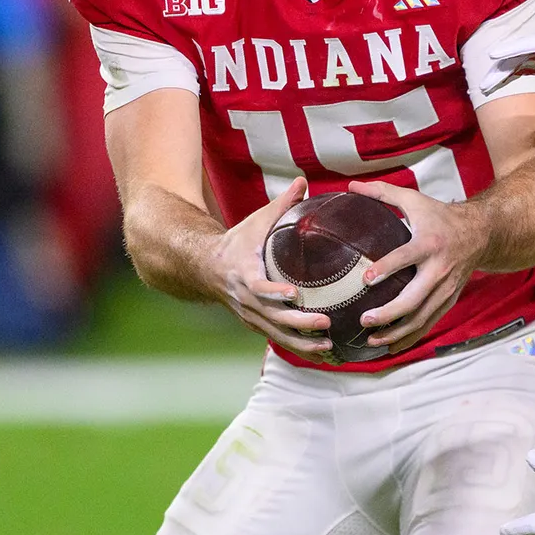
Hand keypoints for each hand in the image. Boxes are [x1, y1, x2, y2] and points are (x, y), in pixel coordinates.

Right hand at [213, 177, 333, 360]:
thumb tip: (303, 181)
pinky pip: (278, 339)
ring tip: (329, 346)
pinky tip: (322, 353)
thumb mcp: (256, 222)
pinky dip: (299, 348)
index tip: (296, 294)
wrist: (205, 267)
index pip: (259, 288)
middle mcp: (246, 300)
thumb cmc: (237, 242)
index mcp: (244, 275)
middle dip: (299, 324)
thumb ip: (281, 204)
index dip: (276, 293)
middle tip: (326, 323)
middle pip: (273, 318)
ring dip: (302, 344)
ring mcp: (250, 316)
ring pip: (276, 335)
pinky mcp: (255, 324)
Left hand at [346, 178, 486, 353]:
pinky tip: (390, 347)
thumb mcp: (414, 200)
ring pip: (422, 318)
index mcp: (429, 243)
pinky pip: (429, 323)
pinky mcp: (449, 300)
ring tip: (372, 340)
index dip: (386, 268)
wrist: (482, 233)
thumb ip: (382, 193)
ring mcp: (446, 288)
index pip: (406, 257)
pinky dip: (410, 337)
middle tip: (364, 320)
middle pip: (414, 298)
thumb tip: (350, 186)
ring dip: (397, 332)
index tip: (365, 279)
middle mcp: (440, 269)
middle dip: (389, 313)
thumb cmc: (442, 216)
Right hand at [481, 35, 534, 126]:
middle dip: (504, 65)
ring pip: (527, 63)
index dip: (515, 49)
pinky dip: (517, 77)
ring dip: (507, 73)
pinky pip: (533, 73)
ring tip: (486, 86)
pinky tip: (503, 85)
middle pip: (527, 53)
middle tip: (484, 81)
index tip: (494, 55)